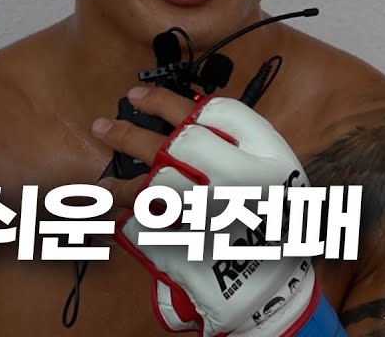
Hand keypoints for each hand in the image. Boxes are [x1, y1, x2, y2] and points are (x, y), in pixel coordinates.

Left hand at [93, 86, 320, 336]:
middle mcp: (242, 180)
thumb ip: (236, 144)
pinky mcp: (195, 250)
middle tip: (102, 127)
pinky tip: (121, 221)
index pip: (212, 112)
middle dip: (129, 133)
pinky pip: (150, 232)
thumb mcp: (275, 171)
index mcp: (267, 155)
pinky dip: (131, 226)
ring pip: (154, 188)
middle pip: (175, 144)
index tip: (137, 97)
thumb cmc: (276, 222)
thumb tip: (177, 124)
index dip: (165, 101)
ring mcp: (217, 216)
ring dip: (121, 185)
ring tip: (103, 184)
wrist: (282, 287)